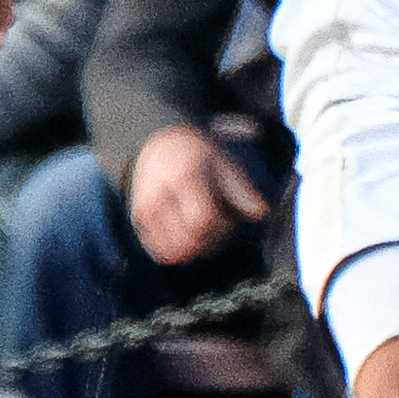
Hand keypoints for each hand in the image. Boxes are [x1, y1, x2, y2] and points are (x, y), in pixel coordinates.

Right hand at [126, 124, 272, 266]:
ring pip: (175, 251)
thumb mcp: (223, 163)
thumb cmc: (196, 156)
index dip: (221, 227)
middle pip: (191, 240)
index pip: (203, 220)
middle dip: (212, 240)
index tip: (228, 218)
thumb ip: (240, 190)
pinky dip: (179, 250)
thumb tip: (259, 212)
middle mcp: (160, 194)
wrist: (159, 145)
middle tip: (218, 225)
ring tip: (203, 229)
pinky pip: (161, 252)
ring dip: (196, 249)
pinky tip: (187, 233)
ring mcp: (146, 209)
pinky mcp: (139, 221)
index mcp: (184, 177)